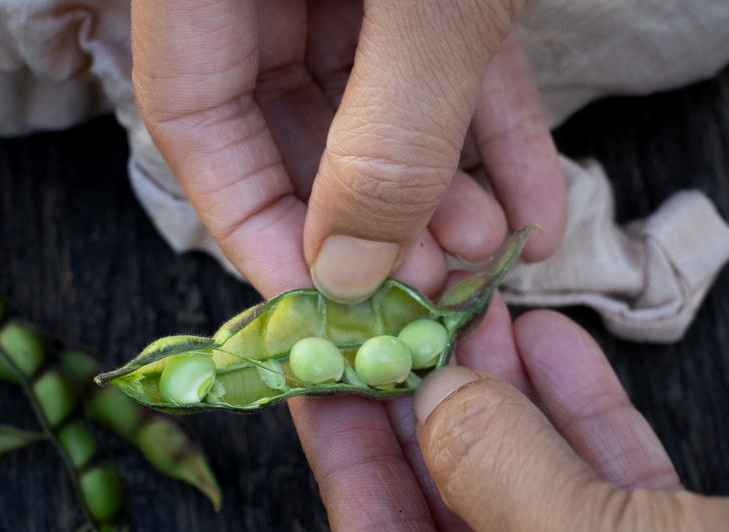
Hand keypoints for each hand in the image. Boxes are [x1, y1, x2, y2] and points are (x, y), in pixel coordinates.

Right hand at [132, 0, 565, 302]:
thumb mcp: (427, 4)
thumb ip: (386, 135)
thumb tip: (349, 273)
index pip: (193, 117)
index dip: (249, 221)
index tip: (317, 305)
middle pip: (282, 122)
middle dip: (365, 216)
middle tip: (422, 288)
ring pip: (371, 102)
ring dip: (435, 186)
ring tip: (486, 251)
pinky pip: (447, 63)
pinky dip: (491, 132)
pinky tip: (534, 204)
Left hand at [300, 308, 728, 531]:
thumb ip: (491, 477)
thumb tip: (431, 400)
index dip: (354, 489)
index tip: (325, 398)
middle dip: (432, 433)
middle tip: (396, 344)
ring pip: (539, 509)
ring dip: (508, 411)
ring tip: (474, 322)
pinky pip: (617, 498)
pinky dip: (584, 422)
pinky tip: (551, 347)